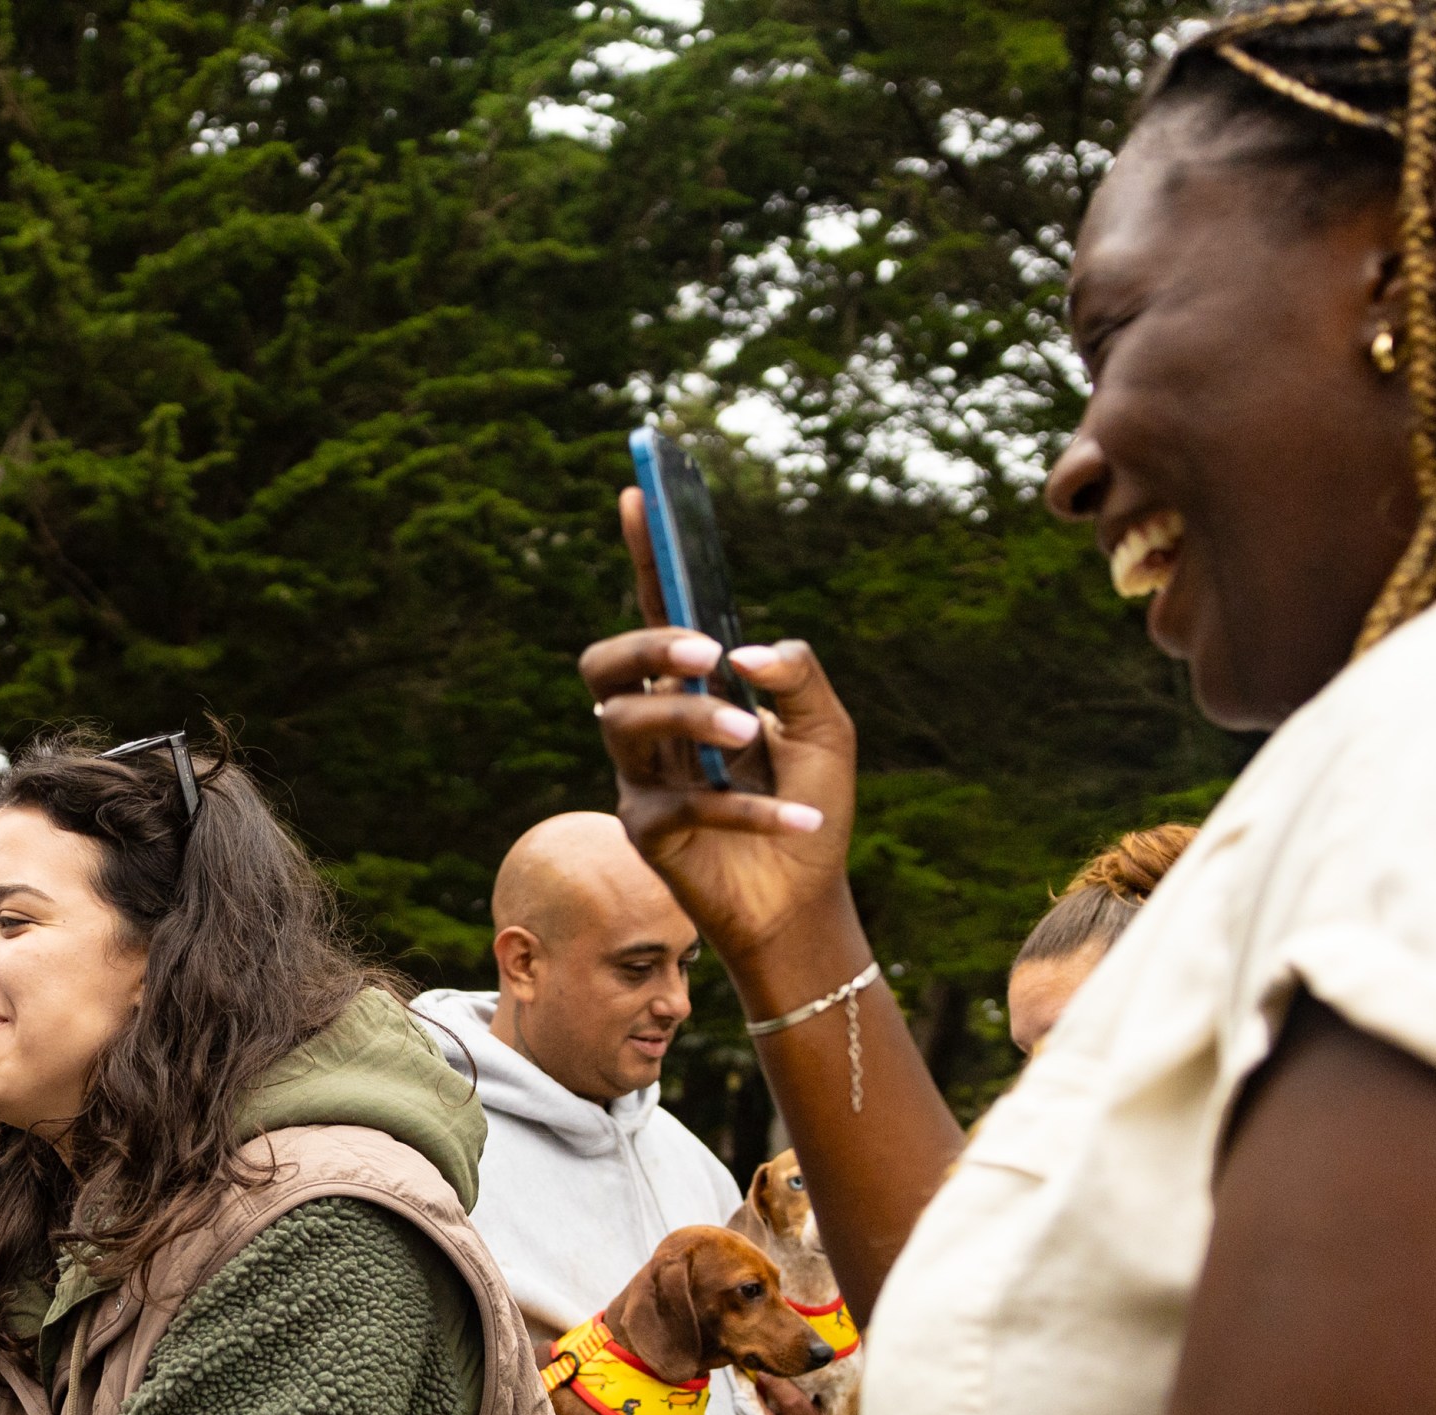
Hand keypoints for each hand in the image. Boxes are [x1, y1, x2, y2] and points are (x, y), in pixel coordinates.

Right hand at [581, 487, 862, 979]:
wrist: (807, 902)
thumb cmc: (812, 804)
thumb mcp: (828, 727)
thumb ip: (799, 673)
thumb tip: (747, 652)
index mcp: (693, 686)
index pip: (659, 609)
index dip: (645, 554)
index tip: (640, 492)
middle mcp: (655, 725)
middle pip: (606, 664)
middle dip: (647, 645)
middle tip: (705, 652)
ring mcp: (642, 776)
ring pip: (625, 724)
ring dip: (693, 718)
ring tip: (750, 733)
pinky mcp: (648, 831)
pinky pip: (682, 802)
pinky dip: (748, 804)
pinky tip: (801, 819)